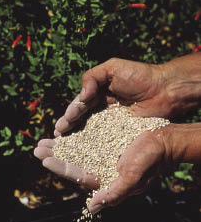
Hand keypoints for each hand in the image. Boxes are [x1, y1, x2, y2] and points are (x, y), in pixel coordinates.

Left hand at [34, 127, 168, 213]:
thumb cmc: (152, 160)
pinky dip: (72, 136)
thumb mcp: (134, 178)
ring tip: (43, 141)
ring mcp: (102, 155)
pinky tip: (61, 131)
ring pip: (75, 152)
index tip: (45, 159)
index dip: (61, 167)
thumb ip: (114, 193)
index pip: (78, 175)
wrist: (164, 141)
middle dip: (54, 156)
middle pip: (72, 164)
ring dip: (59, 147)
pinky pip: (85, 140)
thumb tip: (91, 208)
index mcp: (105, 181)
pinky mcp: (105, 142)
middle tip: (37, 148)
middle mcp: (100, 169)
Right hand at [54, 54, 200, 136]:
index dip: (69, 115)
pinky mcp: (120, 134)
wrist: (164, 89)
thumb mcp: (112, 69)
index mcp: (97, 94)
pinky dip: (93, 146)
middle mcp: (101, 110)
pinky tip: (84, 153)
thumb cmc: (139, 76)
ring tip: (65, 145)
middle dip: (68, 128)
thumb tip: (80, 97)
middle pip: (81, 121)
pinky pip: (105, 140)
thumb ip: (92, 78)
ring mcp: (110, 123)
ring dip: (76, 139)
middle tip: (57, 137)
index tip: (61, 124)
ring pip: (89, 132)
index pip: (79, 106)